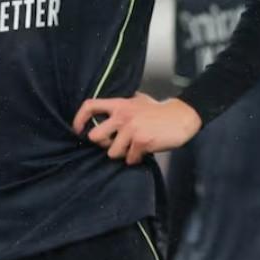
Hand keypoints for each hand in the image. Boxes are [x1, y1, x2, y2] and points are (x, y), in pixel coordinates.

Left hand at [71, 93, 202, 164]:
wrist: (181, 116)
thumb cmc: (160, 110)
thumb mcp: (138, 100)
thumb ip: (122, 105)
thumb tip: (105, 110)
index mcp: (119, 104)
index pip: (90, 106)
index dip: (79, 119)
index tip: (78, 130)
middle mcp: (122, 116)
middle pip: (95, 137)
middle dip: (103, 144)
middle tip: (114, 143)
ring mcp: (131, 129)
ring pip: (112, 153)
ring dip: (123, 154)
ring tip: (135, 147)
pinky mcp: (141, 142)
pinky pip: (130, 159)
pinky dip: (136, 158)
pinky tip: (145, 150)